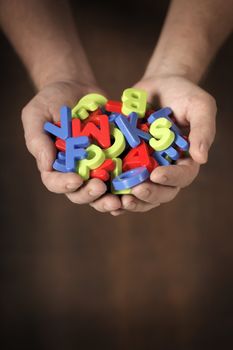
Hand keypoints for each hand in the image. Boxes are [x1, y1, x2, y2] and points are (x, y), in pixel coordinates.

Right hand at [21, 80, 120, 210]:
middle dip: (90, 195)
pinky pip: (120, 176)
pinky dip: (126, 184)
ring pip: (101, 191)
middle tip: (100, 188)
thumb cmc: (52, 100)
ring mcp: (96, 166)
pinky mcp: (114, 158)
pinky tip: (134, 184)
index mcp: (55, 164)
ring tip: (118, 199)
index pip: (55, 182)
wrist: (76, 87)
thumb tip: (46, 165)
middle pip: (79, 193)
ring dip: (109, 199)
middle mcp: (75, 170)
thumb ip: (37, 139)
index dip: (64, 185)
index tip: (76, 180)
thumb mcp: (37, 114)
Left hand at [104, 74, 215, 214]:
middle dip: (149, 194)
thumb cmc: (183, 94)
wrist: (159, 85)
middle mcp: (165, 168)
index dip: (170, 179)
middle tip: (136, 191)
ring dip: (131, 200)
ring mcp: (145, 167)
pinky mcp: (126, 162)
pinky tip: (104, 194)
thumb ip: (203, 130)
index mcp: (184, 160)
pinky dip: (114, 192)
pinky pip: (121, 181)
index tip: (157, 175)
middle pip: (161, 192)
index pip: (182, 177)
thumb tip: (202, 158)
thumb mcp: (199, 106)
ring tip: (118, 201)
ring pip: (140, 193)